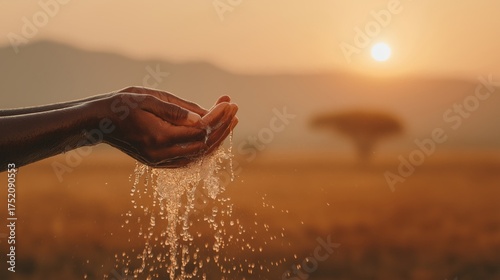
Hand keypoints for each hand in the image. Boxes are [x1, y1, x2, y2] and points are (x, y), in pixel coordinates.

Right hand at [101, 87, 237, 167]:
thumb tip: (203, 118)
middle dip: (222, 127)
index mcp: (159, 138)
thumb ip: (176, 111)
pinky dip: (204, 147)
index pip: (199, 131)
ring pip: (198, 155)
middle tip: (234, 110)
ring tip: (230, 121)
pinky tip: (213, 134)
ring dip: (217, 138)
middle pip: (203, 146)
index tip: (228, 102)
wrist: (98, 122)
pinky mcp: (159, 162)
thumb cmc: (121, 105)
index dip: (218, 117)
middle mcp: (161, 154)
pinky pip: (189, 158)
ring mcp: (160, 161)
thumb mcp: (149, 99)